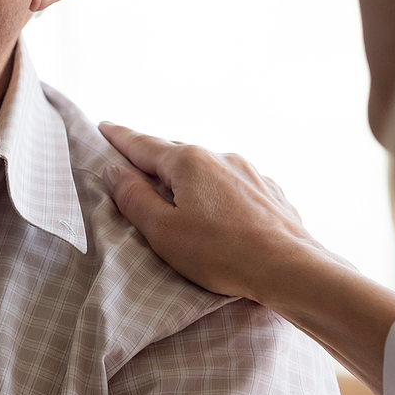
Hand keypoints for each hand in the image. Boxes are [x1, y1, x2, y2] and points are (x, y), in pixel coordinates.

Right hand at [99, 122, 327, 303]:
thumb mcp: (162, 231)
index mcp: (188, 162)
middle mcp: (220, 157)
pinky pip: (233, 185)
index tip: (104, 126)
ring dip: (188, 178)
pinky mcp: (270, 192)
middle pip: (175, 153)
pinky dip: (217, 192)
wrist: (290, 268)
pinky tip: (219, 212)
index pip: (143, 144)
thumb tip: (114, 170)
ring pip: (207, 169)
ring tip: (178, 195)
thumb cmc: (220, 253)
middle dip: (154, 157)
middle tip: (134, 162)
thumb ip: (134, 198)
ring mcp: (249, 172)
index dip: (120, 137)